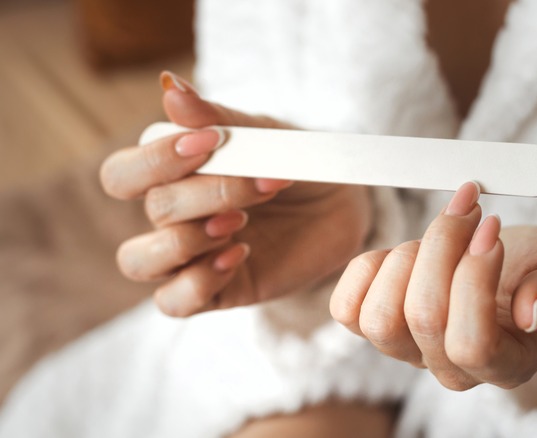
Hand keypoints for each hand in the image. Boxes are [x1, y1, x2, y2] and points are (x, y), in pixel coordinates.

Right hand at [101, 72, 372, 316]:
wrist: (341, 204)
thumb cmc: (292, 162)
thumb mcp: (263, 135)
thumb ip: (217, 118)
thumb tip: (170, 87)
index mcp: (170, 175)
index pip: (123, 174)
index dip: (155, 160)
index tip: (211, 142)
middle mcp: (171, 218)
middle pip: (153, 210)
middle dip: (207, 194)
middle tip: (260, 185)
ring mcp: (190, 257)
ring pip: (139, 262)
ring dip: (186, 242)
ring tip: (238, 224)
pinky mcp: (215, 291)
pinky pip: (173, 302)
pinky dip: (198, 281)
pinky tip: (238, 254)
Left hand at [330, 182, 536, 389]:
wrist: (517, 269)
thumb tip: (532, 311)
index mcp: (508, 364)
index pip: (474, 345)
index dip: (474, 281)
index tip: (492, 227)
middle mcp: (452, 368)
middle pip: (424, 318)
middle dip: (443, 247)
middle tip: (469, 206)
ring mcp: (409, 351)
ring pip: (380, 318)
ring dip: (408, 257)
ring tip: (440, 231)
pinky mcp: (377, 326)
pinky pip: (347, 310)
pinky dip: (368, 269)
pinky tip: (404, 248)